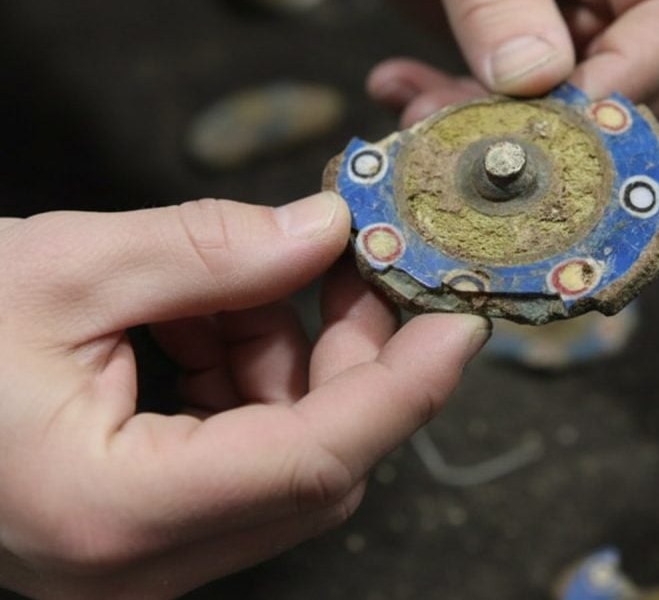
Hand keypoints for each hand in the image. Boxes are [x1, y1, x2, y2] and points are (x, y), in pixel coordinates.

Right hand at [0, 192, 488, 598]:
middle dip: (347, 356)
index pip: (312, 460)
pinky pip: (243, 457)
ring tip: (231, 284)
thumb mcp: (62, 267)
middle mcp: (135, 562)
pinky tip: (204, 321)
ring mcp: (142, 560)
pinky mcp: (144, 534)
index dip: (402, 389)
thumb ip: (206, 250)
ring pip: (286, 459)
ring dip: (286, 359)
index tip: (459, 326)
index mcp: (110, 509)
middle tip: (348, 263)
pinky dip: (248, 380)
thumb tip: (323, 232)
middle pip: (314, 462)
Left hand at [333, 0, 658, 125]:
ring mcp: (569, 18)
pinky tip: (399, 88)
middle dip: (558, 120)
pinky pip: (513, 105)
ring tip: (419, 111)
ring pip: (572, 110)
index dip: (633, 76)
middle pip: (641, 80)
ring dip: (495, 126)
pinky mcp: (521, 50)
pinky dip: (458, 110)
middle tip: (477, 130)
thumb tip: (537, 78)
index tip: (559, 114)